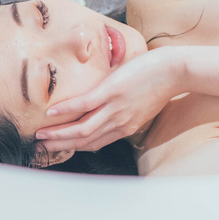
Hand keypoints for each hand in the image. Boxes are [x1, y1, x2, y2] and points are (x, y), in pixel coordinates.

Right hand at [36, 49, 180, 154]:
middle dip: (61, 145)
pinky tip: (51, 113)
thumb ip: (125, 111)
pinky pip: (84, 105)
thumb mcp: (143, 106)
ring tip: (41, 135)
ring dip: (58, 134)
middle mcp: (118, 123)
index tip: (58, 148)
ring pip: (81, 128)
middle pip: (84, 140)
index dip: (74, 147)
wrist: (177, 71)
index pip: (95, 143)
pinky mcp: (112, 92)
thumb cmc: (161, 84)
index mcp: (125, 127)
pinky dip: (66, 111)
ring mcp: (114, 108)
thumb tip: (110, 110)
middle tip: (41, 147)